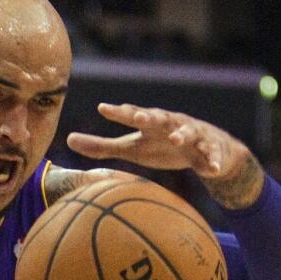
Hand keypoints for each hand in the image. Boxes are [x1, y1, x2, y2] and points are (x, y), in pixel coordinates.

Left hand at [66, 103, 263, 204]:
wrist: (205, 149)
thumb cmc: (160, 146)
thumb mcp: (131, 147)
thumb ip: (102, 145)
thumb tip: (67, 140)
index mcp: (149, 124)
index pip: (132, 114)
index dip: (119, 112)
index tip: (103, 109)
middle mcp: (170, 124)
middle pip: (160, 117)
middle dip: (150, 116)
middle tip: (139, 117)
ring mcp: (192, 134)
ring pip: (188, 132)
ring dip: (182, 134)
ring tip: (176, 139)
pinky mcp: (210, 149)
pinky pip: (212, 155)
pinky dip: (212, 161)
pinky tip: (211, 170)